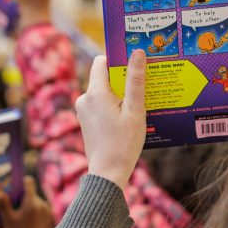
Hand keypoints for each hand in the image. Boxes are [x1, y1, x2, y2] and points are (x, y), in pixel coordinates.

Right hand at [0, 176, 55, 227]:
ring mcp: (47, 212)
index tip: (13, 184)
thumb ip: (3, 204)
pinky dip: (32, 213)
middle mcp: (42, 204)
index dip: (21, 181)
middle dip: (21, 197)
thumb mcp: (8, 220)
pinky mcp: (49, 219)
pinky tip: (24, 221)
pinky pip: (40, 211)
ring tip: (16, 215)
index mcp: (32, 202)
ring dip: (26, 206)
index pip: (29, 182)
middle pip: (30, 194)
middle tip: (10, 203)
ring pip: (35, 203)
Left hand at [75, 50, 147, 188]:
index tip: (134, 63)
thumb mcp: (135, 110)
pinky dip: (114, 105)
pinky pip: (101, 104)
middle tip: (143, 84)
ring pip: (104, 92)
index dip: (118, 59)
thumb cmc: (123, 143)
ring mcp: (83, 110)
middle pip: (105, 77)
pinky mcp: (86, 121)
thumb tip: (138, 52)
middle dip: (123, 78)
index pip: (102, 61)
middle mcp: (84, 98)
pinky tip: (130, 115)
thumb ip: (136, 80)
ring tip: (140, 103)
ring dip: (120, 94)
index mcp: (95, 92)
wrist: (108, 174)